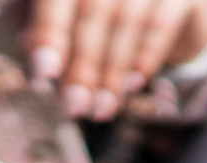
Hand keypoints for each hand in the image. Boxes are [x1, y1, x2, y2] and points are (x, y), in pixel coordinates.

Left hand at [24, 0, 206, 119]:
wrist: (168, 9)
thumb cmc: (105, 18)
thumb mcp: (72, 25)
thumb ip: (49, 37)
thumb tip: (38, 65)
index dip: (49, 32)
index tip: (45, 73)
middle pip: (93, 10)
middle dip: (83, 65)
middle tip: (75, 106)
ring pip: (127, 22)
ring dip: (112, 73)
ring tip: (102, 109)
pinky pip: (162, 25)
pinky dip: (144, 59)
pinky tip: (132, 86)